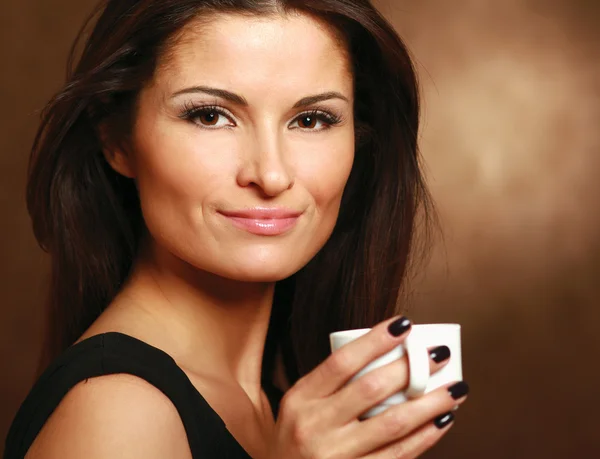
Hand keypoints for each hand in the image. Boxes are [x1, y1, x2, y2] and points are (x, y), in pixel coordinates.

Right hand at [267, 316, 468, 457]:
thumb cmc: (299, 438)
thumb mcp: (301, 406)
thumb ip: (333, 384)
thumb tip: (387, 355)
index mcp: (301, 399)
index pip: (341, 362)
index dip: (375, 341)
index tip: (404, 325)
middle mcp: (315, 426)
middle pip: (370, 389)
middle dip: (411, 368)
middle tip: (439, 353)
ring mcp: (334, 455)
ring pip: (392, 423)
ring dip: (429, 403)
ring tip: (454, 388)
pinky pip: (398, 455)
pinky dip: (425, 437)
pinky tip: (442, 421)